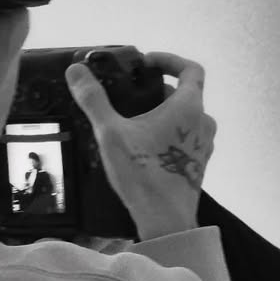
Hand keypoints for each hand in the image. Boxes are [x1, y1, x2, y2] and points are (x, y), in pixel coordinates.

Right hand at [65, 51, 214, 239]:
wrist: (166, 219)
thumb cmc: (143, 172)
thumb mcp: (111, 133)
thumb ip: (94, 100)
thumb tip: (76, 70)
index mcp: (190, 106)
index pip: (191, 69)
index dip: (170, 61)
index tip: (147, 62)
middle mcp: (203, 121)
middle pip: (185, 94)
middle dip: (159, 90)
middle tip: (131, 94)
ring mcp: (203, 144)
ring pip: (185, 118)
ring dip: (164, 113)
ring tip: (134, 120)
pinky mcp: (198, 164)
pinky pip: (185, 138)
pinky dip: (168, 133)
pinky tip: (144, 145)